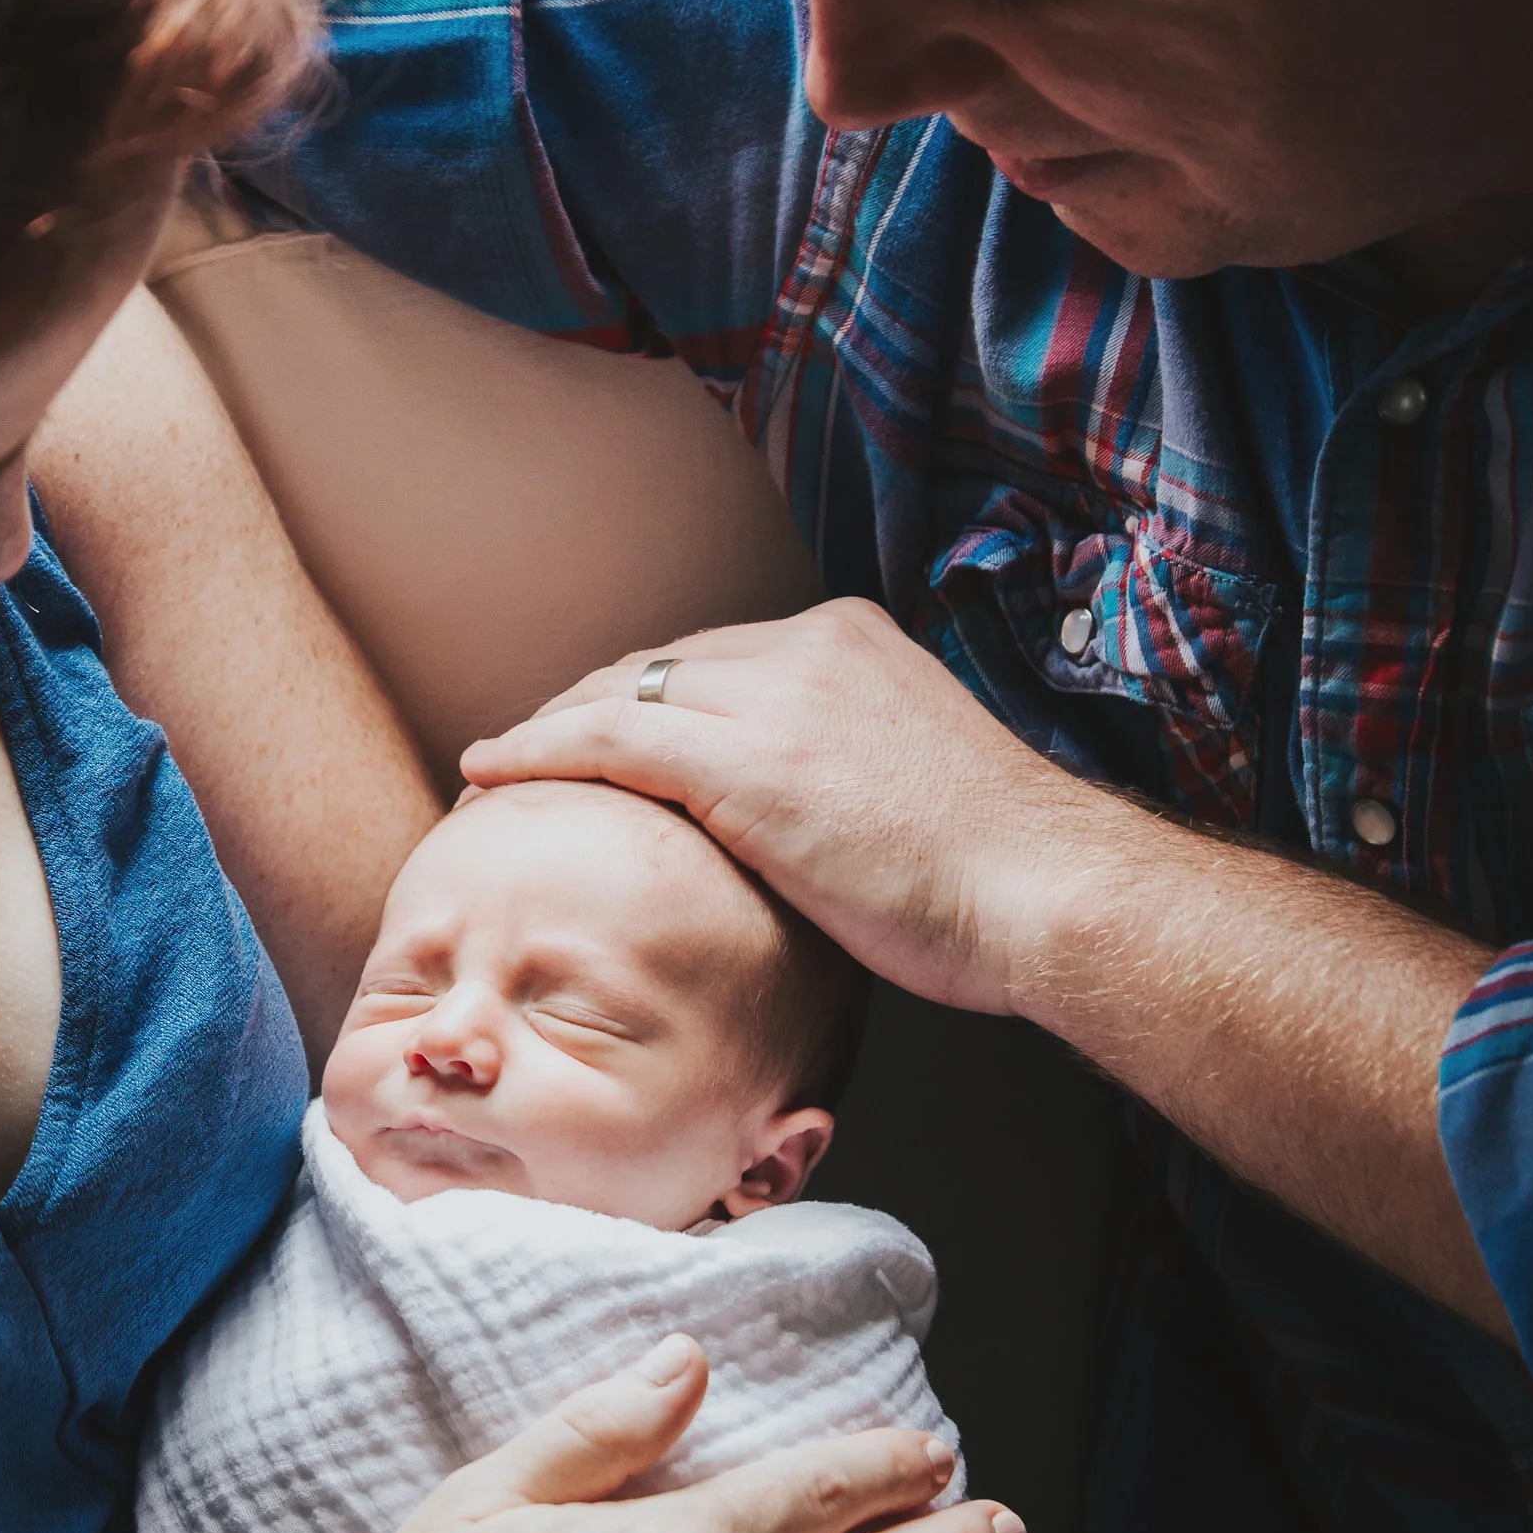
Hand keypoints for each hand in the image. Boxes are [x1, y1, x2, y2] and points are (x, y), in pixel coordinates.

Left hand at [462, 602, 1112, 1019]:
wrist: (1042, 891)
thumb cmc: (994, 875)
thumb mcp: (912, 782)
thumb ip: (844, 770)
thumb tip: (800, 820)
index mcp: (852, 642)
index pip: (713, 659)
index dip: (641, 699)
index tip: (593, 737)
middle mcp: (809, 647)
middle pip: (660, 666)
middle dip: (584, 707)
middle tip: (523, 752)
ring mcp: (778, 697)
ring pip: (622, 694)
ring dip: (548, 729)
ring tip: (494, 766)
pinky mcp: (747, 760)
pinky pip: (610, 739)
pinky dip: (538, 750)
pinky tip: (490, 771)